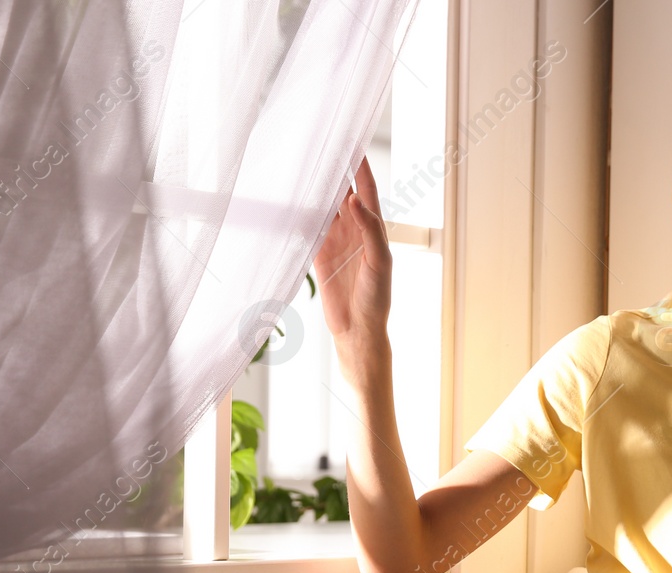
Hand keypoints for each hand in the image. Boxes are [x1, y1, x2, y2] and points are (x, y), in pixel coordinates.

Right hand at [313, 155, 391, 370]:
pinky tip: (292, 198)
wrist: (358, 332)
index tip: (353, 141)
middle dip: (335, 170)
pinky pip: (309, 228)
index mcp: (374, 229)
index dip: (360, 166)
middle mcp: (355, 231)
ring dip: (316, 189)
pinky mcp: (319, 255)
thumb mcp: (379, 263)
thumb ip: (369, 231)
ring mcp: (336, 242)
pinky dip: (301, 213)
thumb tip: (354, 200)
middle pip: (343, 192)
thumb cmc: (377, 300)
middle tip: (323, 143)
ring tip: (304, 164)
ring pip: (324, 207)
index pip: (366, 190)